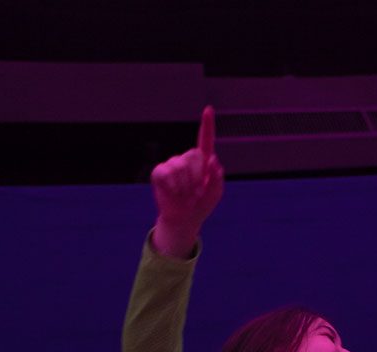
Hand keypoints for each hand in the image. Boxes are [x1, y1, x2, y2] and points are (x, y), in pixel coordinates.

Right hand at [150, 106, 224, 257]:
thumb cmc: (201, 205)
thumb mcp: (215, 193)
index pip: (206, 140)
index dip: (207, 124)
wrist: (184, 219)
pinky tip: (173, 193)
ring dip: (185, 186)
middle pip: (194, 156)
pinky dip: (173, 187)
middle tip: (196, 192)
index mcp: (204, 162)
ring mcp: (172, 164)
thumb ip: (217, 177)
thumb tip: (212, 159)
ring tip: (185, 195)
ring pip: (180, 166)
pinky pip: (166, 174)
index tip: (208, 109)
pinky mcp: (159, 172)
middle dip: (197, 177)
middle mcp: (187, 159)